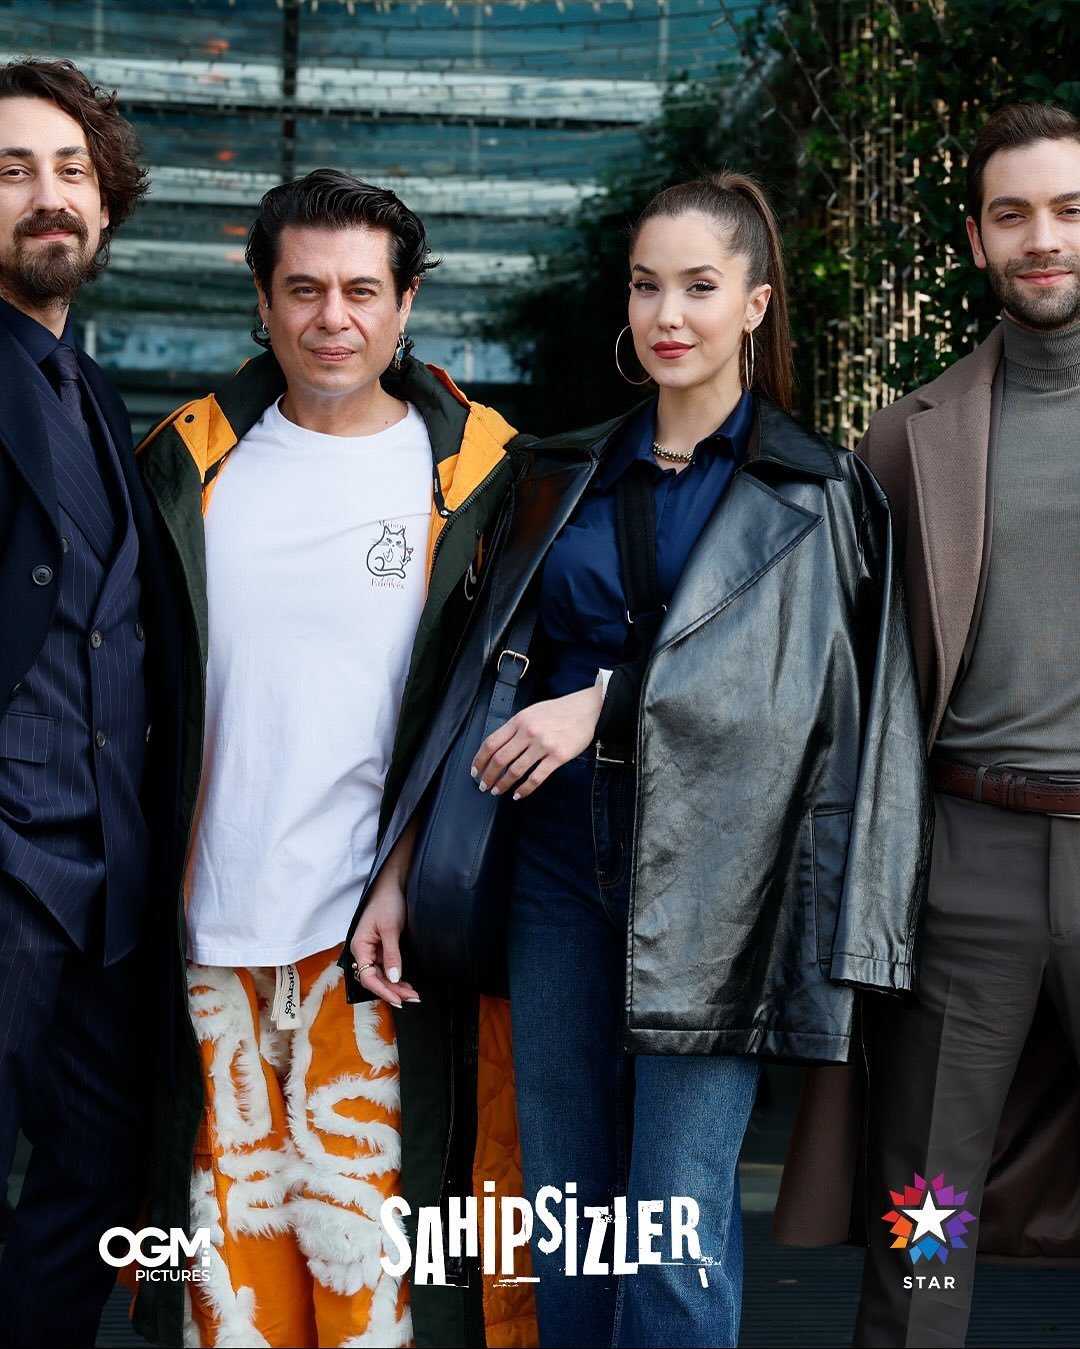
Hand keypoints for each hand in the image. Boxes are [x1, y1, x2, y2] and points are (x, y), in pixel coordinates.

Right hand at [349, 863, 420, 1007]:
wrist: (392, 884)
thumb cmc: (387, 901)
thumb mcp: (391, 929)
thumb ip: (392, 954)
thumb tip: (393, 978)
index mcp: (360, 947)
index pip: (368, 977)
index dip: (383, 990)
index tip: (398, 999)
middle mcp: (364, 951)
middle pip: (375, 979)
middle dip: (392, 990)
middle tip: (412, 998)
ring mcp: (372, 950)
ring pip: (382, 975)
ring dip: (396, 986)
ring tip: (412, 994)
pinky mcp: (381, 947)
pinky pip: (386, 967)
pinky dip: (396, 976)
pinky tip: (406, 983)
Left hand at [471, 684, 603, 800]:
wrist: (587, 709)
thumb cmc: (558, 711)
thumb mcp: (531, 712)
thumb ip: (515, 728)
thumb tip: (497, 748)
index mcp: (519, 720)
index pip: (491, 742)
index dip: (479, 759)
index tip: (475, 771)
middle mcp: (528, 732)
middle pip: (500, 759)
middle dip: (488, 776)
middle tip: (483, 786)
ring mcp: (543, 745)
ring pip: (515, 770)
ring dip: (503, 784)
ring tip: (497, 791)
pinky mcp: (557, 757)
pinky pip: (536, 778)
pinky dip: (524, 789)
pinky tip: (518, 794)